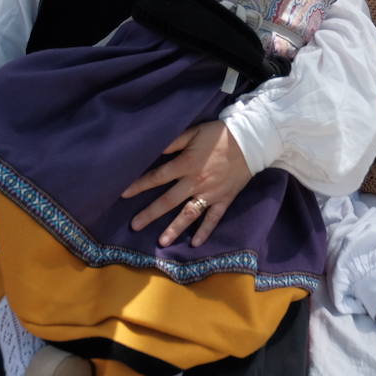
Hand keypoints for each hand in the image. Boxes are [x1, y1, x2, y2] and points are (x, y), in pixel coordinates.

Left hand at [123, 121, 253, 246]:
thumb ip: (174, 141)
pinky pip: (213, 218)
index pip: (158, 177)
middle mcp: (196, 182)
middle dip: (150, 214)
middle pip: (169, 200)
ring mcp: (211, 193)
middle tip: (134, 226)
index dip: (140, 185)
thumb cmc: (220, 134)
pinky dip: (205, 231)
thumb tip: (154, 149)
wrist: (252, 141)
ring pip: (189, 214)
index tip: (123, 194)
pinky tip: (194, 244)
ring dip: (175, 229)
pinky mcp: (224, 199)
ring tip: (161, 242)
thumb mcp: (195, 131)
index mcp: (187, 164)